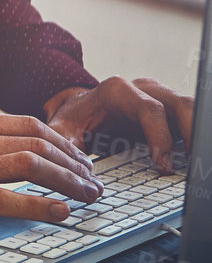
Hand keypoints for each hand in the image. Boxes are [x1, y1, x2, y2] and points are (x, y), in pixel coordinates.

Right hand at [0, 107, 100, 239]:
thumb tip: (20, 150)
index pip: (27, 123)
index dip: (62, 142)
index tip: (79, 159)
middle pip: (36, 141)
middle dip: (73, 162)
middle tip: (91, 181)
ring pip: (29, 163)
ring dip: (67, 181)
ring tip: (86, 196)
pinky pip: (8, 198)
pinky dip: (41, 205)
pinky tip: (60, 213)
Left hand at [45, 76, 193, 172]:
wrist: (80, 107)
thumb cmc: (75, 116)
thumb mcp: (63, 128)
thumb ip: (64, 144)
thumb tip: (75, 172)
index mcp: (118, 90)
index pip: (149, 109)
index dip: (160, 137)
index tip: (164, 167)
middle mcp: (144, 89)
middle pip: (180, 105)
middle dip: (192, 134)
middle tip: (193, 168)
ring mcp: (161, 98)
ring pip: (191, 110)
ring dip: (197, 136)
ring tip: (198, 166)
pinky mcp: (171, 113)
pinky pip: (191, 121)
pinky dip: (195, 139)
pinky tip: (193, 162)